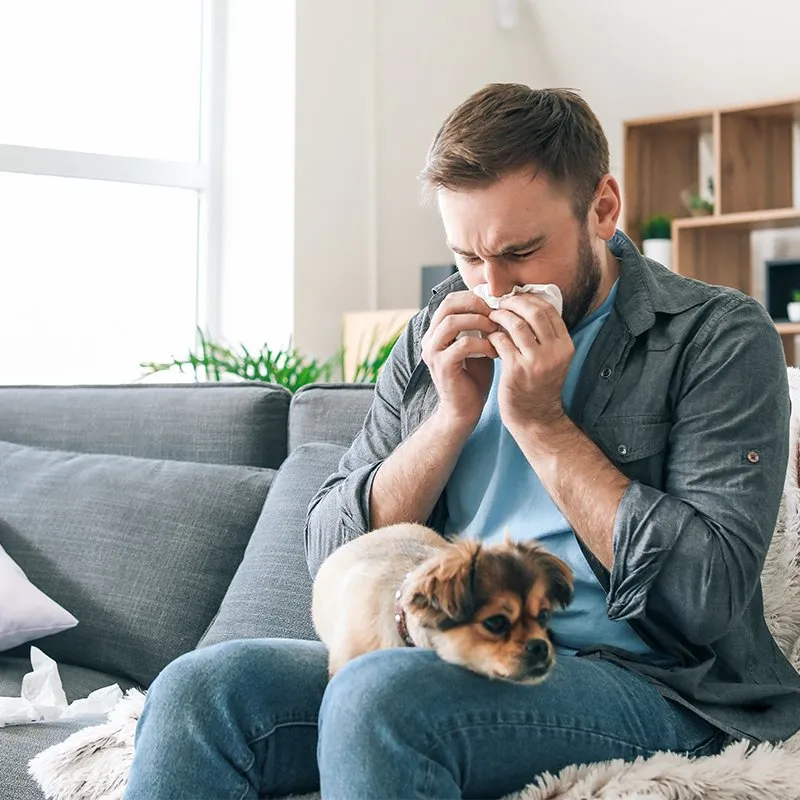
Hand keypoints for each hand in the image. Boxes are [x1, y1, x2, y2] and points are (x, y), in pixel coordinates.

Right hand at [421, 291, 498, 430]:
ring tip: (496, 330)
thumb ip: (480, 327)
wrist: (464, 410)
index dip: (473, 297)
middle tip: (495, 312)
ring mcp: (433, 352)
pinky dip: (482, 344)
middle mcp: (430, 339)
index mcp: (436, 332)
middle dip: (475, 304)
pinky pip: (462, 345)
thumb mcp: (477, 346)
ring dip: (478, 321)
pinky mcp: (442, 366)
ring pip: (452, 322)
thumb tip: (498, 305)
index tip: (494, 304)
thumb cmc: (473, 378)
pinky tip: (495, 351)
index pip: (450, 301)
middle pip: (447, 305)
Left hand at [487, 294, 573, 431]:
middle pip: (534, 312)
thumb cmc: (538, 386)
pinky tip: (488, 336)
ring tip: (492, 316)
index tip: (515, 297)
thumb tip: (527, 304)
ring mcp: (536, 362)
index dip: (530, 298)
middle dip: (514, 303)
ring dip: (501, 316)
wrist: (535, 418)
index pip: (549, 309)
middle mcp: (554, 352)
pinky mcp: (517, 370)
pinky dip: (493, 334)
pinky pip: (502, 341)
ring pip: (516, 324)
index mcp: (565, 346)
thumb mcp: (552, 359)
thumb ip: (545, 336)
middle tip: (500, 302)